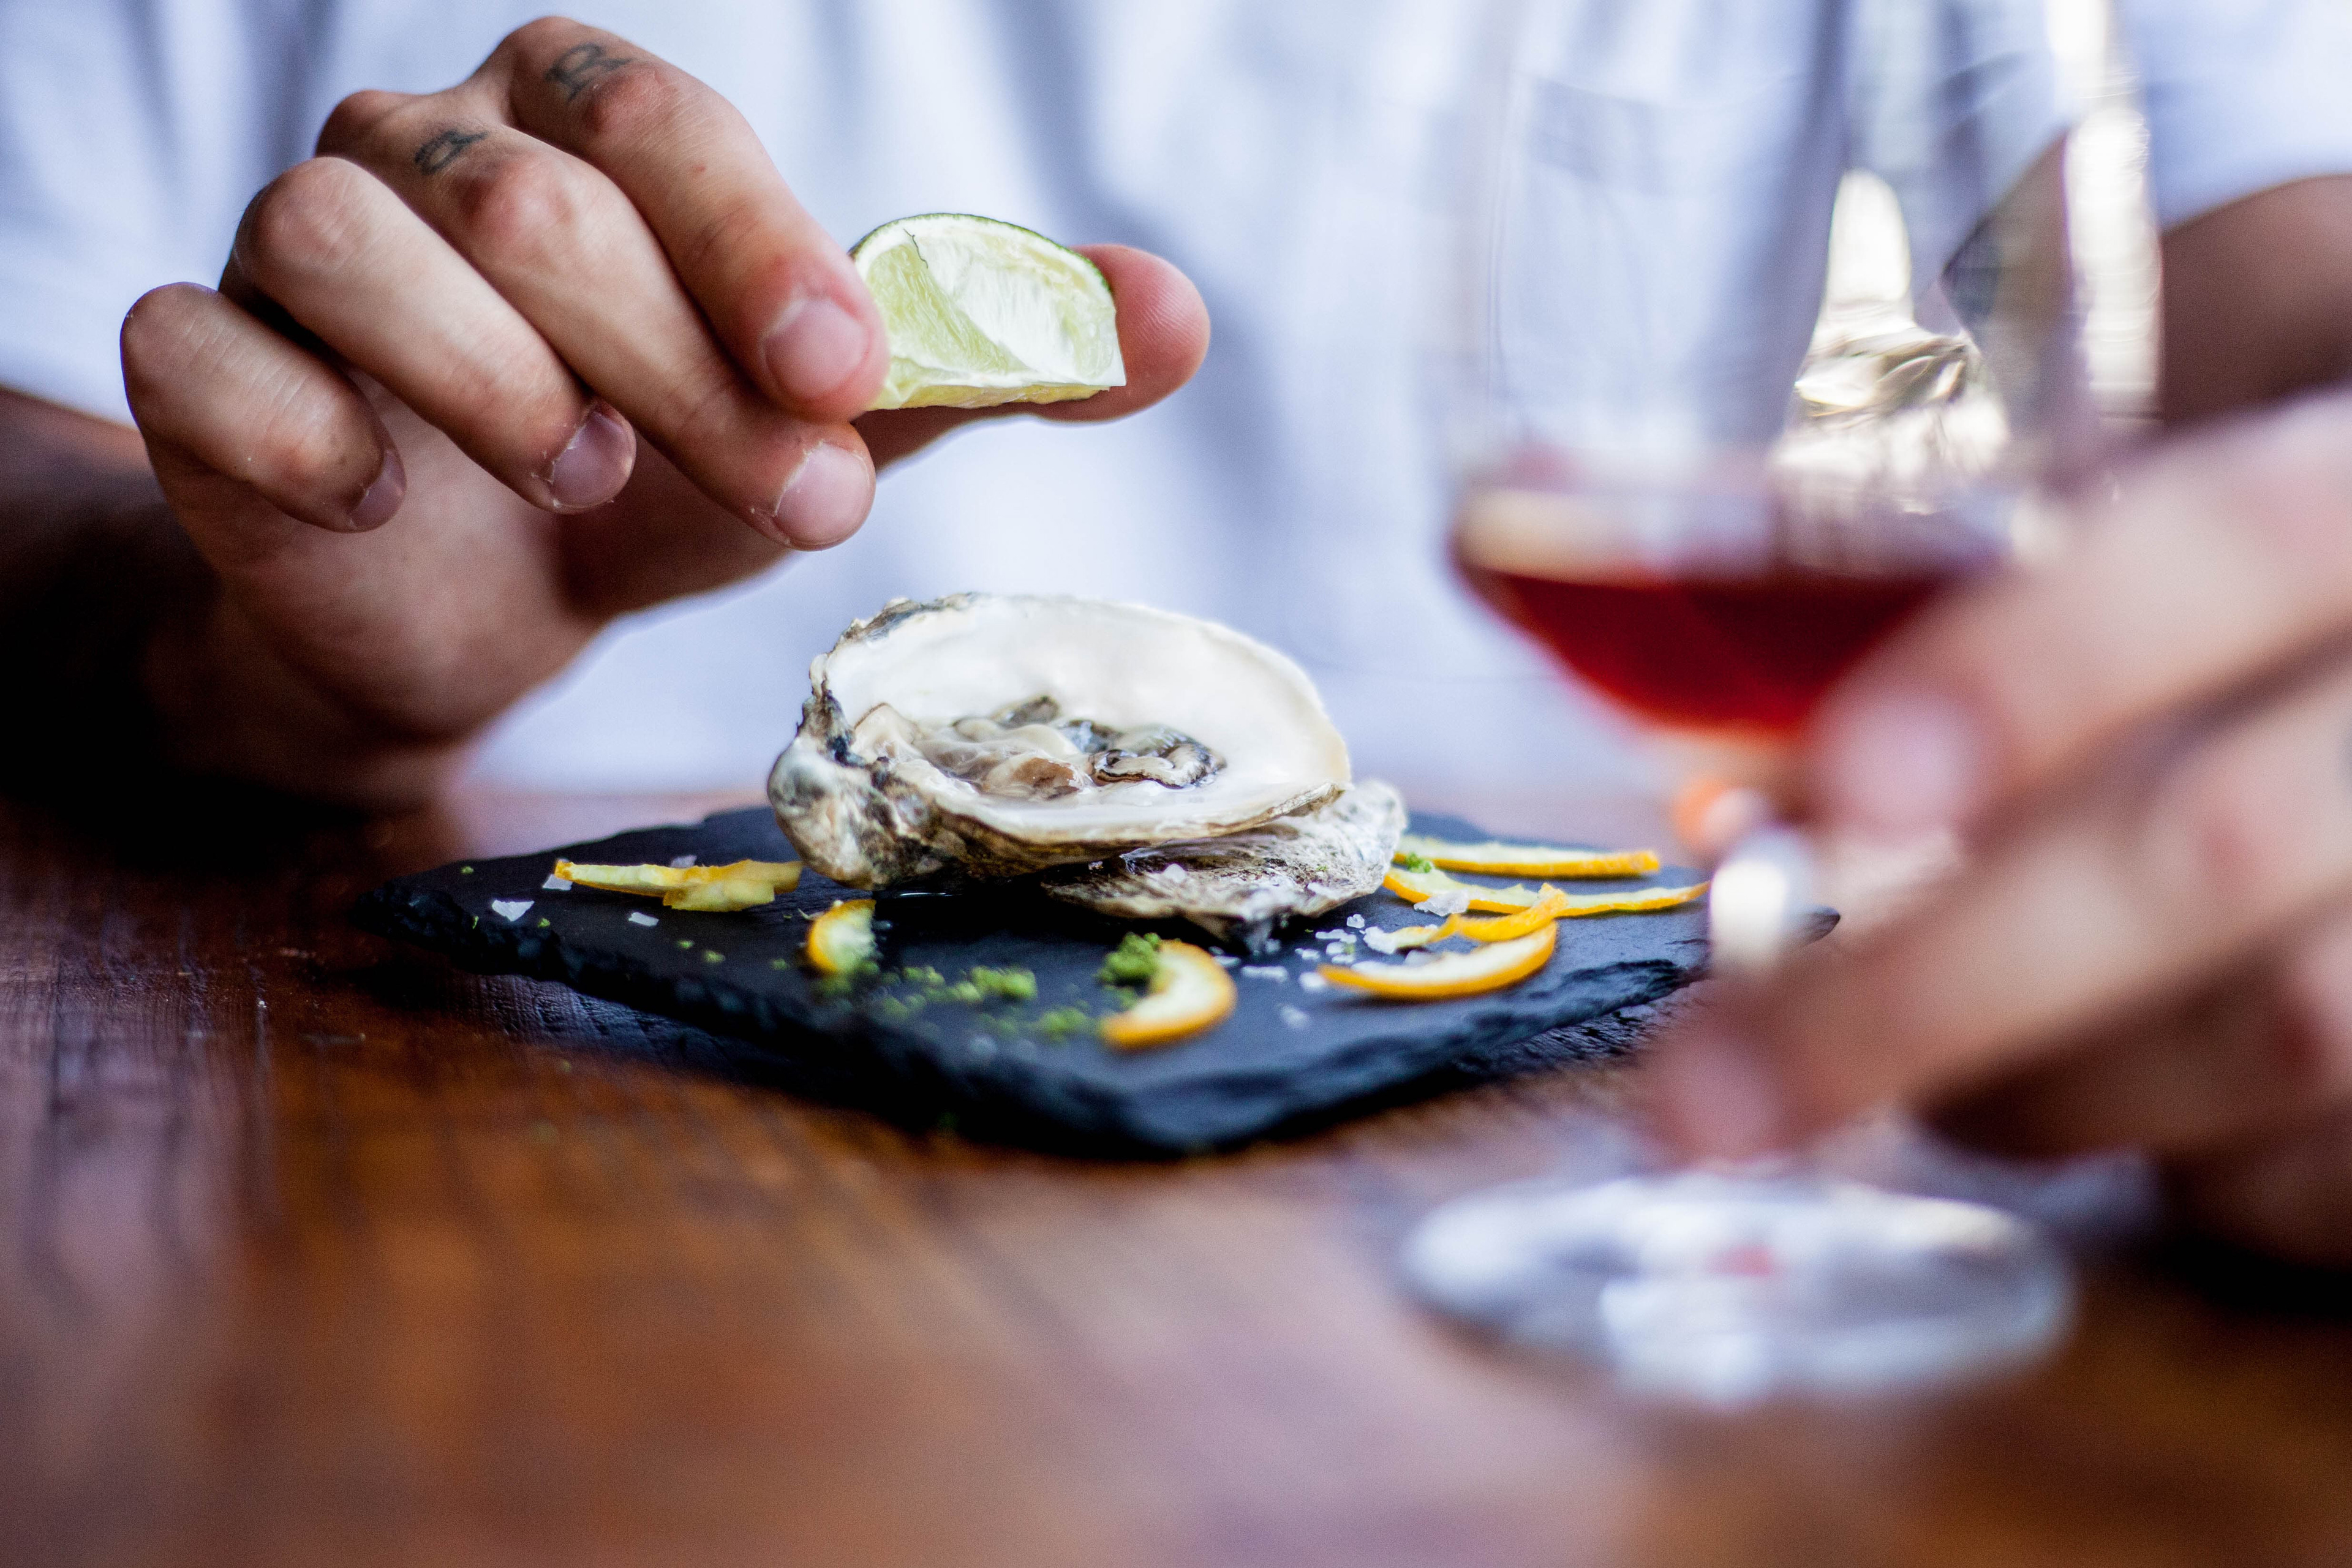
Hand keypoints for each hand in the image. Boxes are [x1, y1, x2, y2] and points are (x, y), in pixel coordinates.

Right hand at [115, 18, 1207, 804]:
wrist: (487, 602)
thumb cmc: (666, 474)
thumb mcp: (828, 420)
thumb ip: (982, 365)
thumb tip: (1183, 318)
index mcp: (583, 125)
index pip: (659, 124)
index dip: (758, 244)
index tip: (853, 379)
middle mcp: (428, 150)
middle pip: (531, 201)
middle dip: (679, 365)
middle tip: (796, 500)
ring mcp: (293, 244)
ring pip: (343, 234)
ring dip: (496, 383)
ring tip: (587, 478)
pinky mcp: (202, 362)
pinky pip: (200, 351)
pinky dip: (304, 432)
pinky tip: (387, 494)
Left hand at [1650, 390, 2351, 1267]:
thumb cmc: (2217, 526)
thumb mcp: (2102, 459)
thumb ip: (1852, 513)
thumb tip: (1493, 522)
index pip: (2225, 545)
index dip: (2035, 668)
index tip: (1838, 796)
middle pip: (2212, 848)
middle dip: (1920, 990)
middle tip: (1697, 1094)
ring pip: (2284, 1036)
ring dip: (2025, 1086)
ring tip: (1892, 1074)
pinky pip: (2326, 1174)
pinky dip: (2173, 1168)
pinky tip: (2087, 1105)